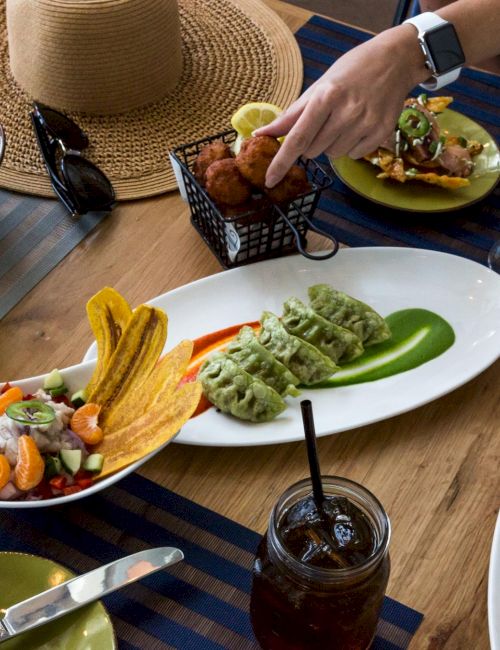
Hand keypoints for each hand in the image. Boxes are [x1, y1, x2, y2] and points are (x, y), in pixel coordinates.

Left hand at [254, 25, 426, 186]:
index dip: (281, 162)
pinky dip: (351, 145)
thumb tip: (263, 134)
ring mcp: (365, 124)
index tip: (269, 180)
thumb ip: (291, 114)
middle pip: (313, 150)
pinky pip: (353, 155)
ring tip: (345, 120)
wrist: (394, 61)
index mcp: (326, 97)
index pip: (297, 139)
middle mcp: (346, 112)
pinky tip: (360, 124)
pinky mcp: (380, 133)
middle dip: (312, 142)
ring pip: (332, 155)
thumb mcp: (319, 86)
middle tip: (325, 121)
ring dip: (332, 144)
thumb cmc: (351, 71)